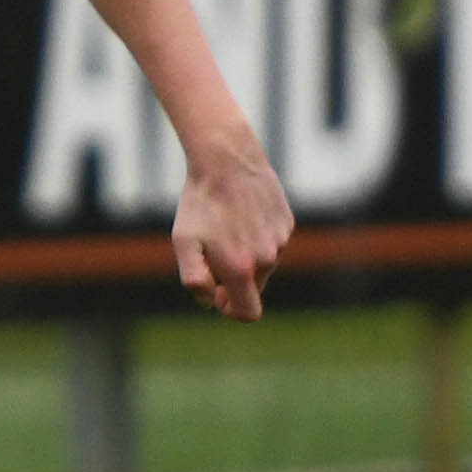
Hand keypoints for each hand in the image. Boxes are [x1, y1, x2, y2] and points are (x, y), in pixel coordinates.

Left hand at [171, 134, 291, 320]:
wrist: (226, 159)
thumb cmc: (201, 203)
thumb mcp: (184, 242)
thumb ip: (195, 279)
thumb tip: (209, 301)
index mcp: (243, 269)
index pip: (249, 313)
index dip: (231, 310)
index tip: (217, 294)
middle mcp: (268, 258)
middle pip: (254, 288)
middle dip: (234, 279)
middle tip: (213, 252)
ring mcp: (280, 239)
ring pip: (263, 263)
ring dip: (245, 254)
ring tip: (226, 226)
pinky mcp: (286, 221)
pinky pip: (271, 241)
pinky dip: (256, 235)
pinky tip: (241, 212)